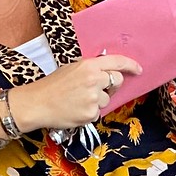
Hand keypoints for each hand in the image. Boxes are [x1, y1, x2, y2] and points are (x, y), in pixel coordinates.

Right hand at [10, 54, 140, 130]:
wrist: (36, 103)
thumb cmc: (52, 85)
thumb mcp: (72, 69)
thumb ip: (91, 69)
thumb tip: (108, 74)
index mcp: (89, 65)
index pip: (117, 62)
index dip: (130, 65)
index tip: (138, 70)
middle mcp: (94, 79)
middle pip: (117, 81)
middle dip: (111, 86)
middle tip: (95, 89)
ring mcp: (94, 97)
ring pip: (107, 99)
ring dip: (97, 101)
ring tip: (78, 101)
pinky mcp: (91, 113)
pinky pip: (98, 113)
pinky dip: (89, 113)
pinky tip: (75, 110)